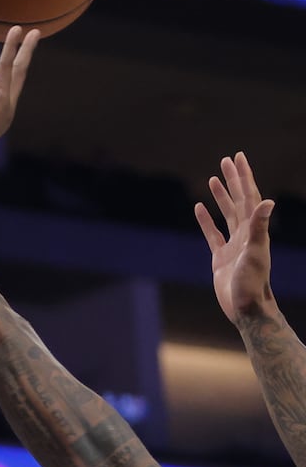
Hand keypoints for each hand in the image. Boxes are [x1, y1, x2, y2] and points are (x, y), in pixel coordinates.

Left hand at [0, 26, 41, 181]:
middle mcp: (4, 113)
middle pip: (17, 79)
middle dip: (23, 59)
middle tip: (32, 40)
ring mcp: (6, 105)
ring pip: (18, 70)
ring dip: (24, 49)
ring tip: (31, 30)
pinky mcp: (1, 97)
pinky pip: (7, 67)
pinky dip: (12, 48)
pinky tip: (17, 31)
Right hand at [194, 151, 275, 326]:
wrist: (246, 308)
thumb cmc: (253, 283)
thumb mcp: (255, 253)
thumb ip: (259, 227)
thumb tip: (267, 201)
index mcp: (254, 230)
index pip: (248, 197)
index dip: (243, 177)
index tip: (238, 158)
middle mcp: (245, 234)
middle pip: (238, 200)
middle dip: (233, 180)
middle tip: (226, 161)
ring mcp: (233, 244)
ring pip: (226, 214)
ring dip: (221, 196)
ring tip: (213, 180)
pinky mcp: (221, 257)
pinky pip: (212, 233)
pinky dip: (205, 220)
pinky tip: (199, 209)